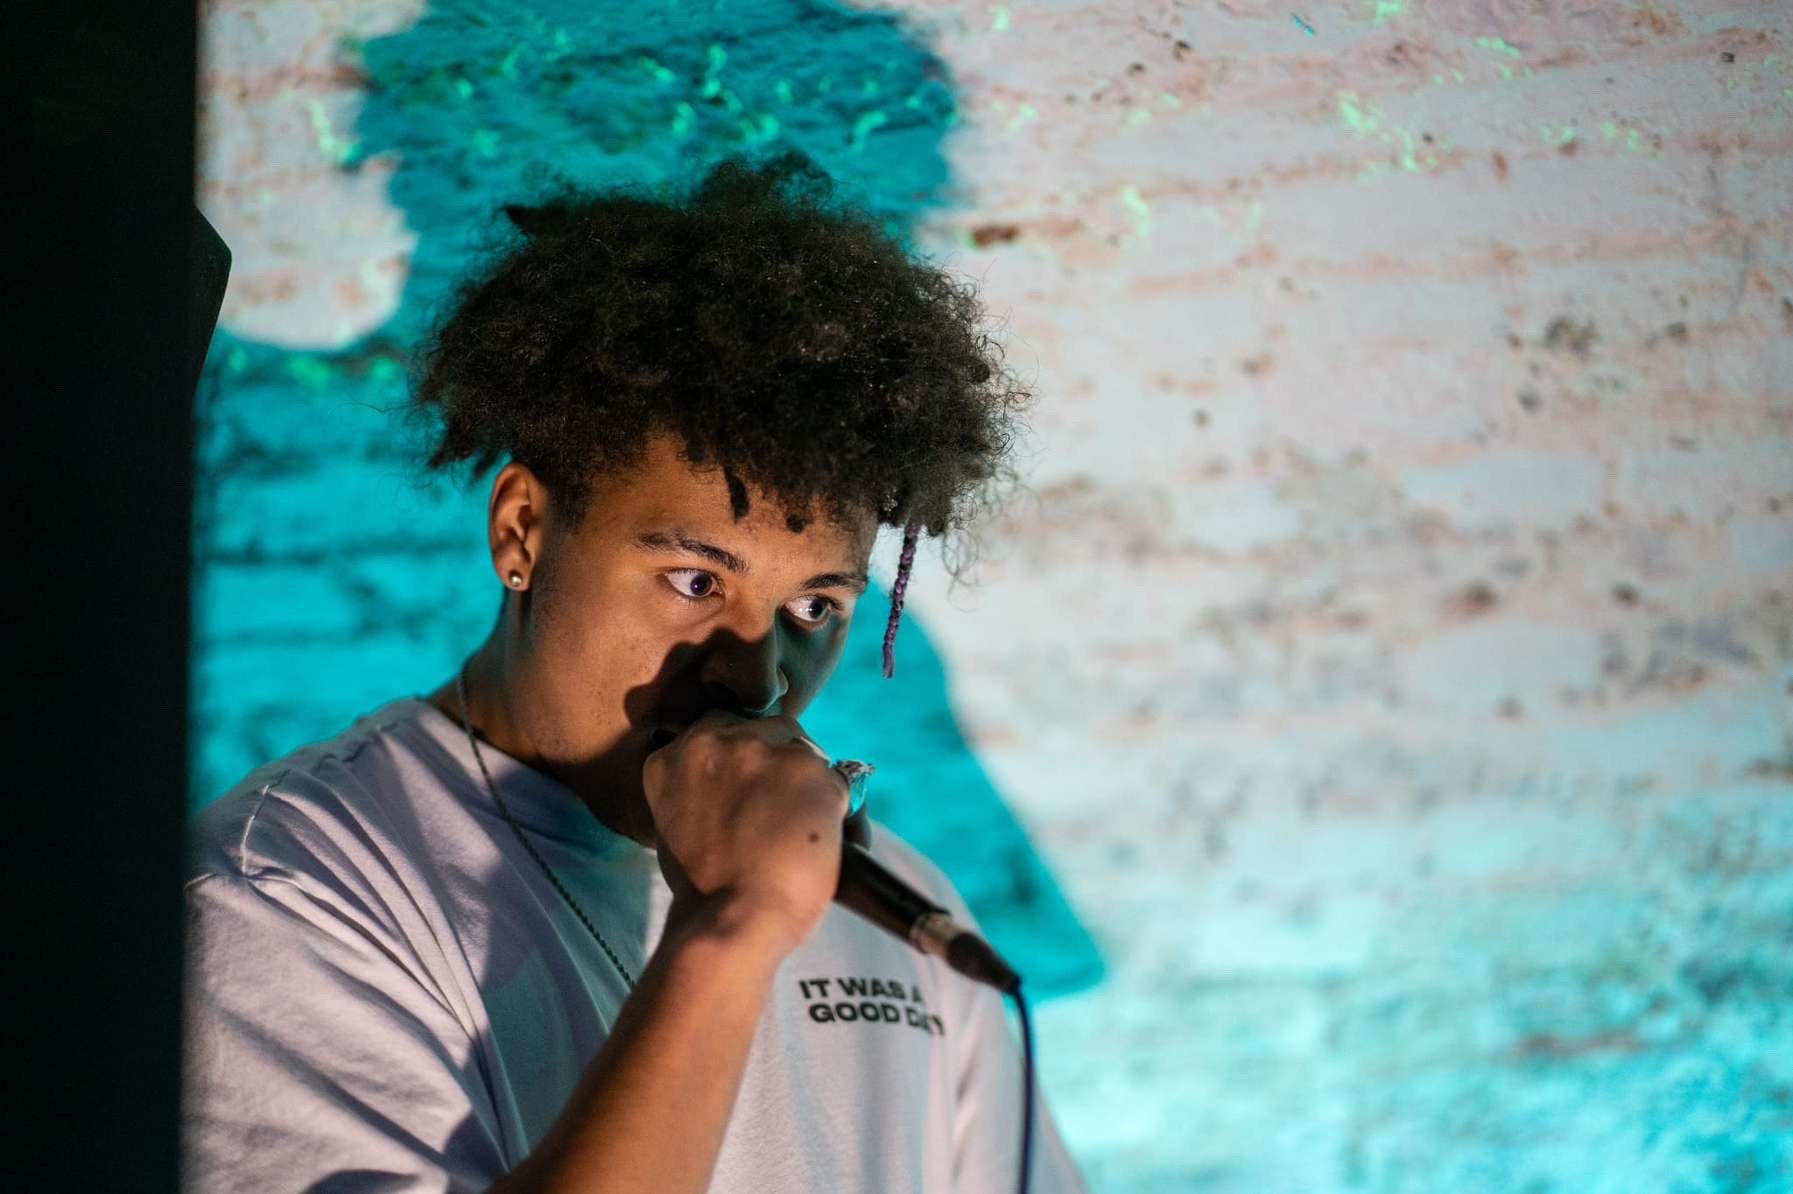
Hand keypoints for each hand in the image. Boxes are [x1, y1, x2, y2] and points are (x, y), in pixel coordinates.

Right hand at [642, 709, 850, 957]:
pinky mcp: (808, 769)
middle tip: (783, 813)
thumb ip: (700, 791)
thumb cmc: (705, 892)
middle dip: (782, 765)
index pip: (723, 728)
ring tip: (805, 834)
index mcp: (673, 757)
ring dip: (812, 786)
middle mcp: (714, 741)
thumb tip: (740, 785)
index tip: (756, 788)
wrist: (731, 923)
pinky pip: (841, 780)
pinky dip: (841, 814)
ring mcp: (762, 751)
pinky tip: (829, 845)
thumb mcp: (678, 826)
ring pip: (807, 752)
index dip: (747, 758)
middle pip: (770, 730)